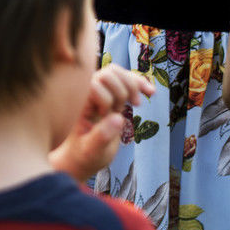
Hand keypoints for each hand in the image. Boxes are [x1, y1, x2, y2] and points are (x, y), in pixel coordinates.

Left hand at [49, 65, 155, 181]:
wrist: (82, 157)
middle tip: (123, 110)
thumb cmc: (83, 155)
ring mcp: (99, 93)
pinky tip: (151, 92)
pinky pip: (124, 79)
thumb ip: (101, 136)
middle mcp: (87, 93)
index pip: (94, 84)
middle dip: (122, 90)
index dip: (106, 99)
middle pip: (108, 73)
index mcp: (78, 103)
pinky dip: (139, 83)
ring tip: (137, 104)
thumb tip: (118, 118)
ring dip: (132, 85)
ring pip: (117, 72)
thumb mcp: (90, 152)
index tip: (106, 117)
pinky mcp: (110, 96)